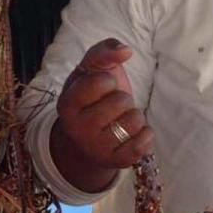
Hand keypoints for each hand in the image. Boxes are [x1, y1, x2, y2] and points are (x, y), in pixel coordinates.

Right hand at [54, 38, 153, 172]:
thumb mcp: (90, 72)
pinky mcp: (116, 162)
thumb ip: (103, 52)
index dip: (108, 81)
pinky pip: (143, 144)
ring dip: (134, 116)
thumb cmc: (92, 98)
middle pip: (121, 100)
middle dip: (123, 99)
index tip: (101, 88)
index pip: (101, 81)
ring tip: (120, 120)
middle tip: (111, 107)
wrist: (87, 139)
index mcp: (67, 103)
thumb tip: (125, 50)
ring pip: (134, 121)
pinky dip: (145, 134)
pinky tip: (131, 134)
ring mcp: (96, 147)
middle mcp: (77, 128)